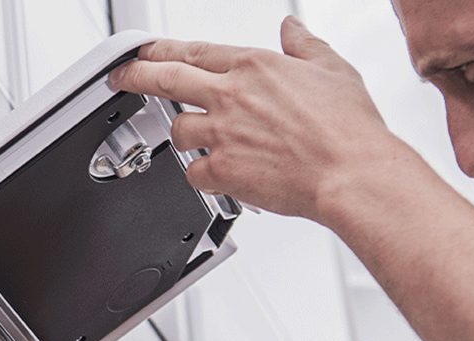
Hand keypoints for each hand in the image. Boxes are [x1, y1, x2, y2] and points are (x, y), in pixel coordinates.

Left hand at [109, 16, 398, 222]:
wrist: (352, 173)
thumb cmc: (349, 129)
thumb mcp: (333, 70)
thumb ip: (306, 46)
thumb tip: (293, 30)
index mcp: (254, 65)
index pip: (194, 50)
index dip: (163, 50)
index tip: (148, 51)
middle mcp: (231, 95)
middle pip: (165, 79)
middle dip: (135, 76)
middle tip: (121, 77)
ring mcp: (223, 133)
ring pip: (178, 130)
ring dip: (185, 136)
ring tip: (201, 142)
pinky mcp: (223, 171)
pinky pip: (194, 173)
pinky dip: (203, 176)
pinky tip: (218, 176)